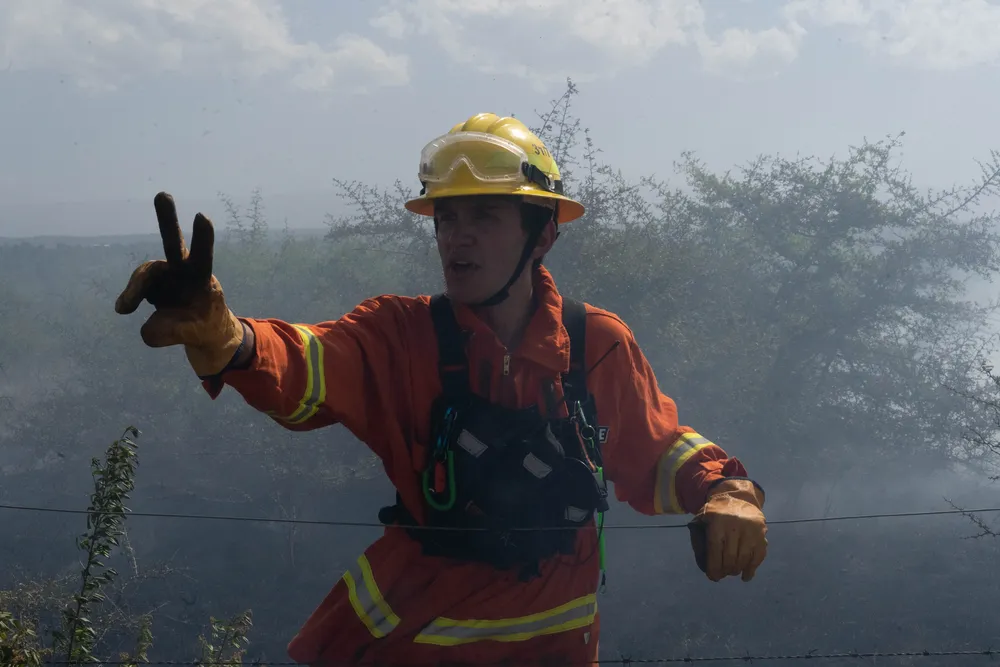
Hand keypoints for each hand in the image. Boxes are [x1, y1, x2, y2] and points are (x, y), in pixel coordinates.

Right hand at [114, 192, 243, 375]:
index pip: (203, 256)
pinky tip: (124, 309)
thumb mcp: (193, 335)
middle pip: (173, 243)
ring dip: (134, 290)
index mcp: (201, 278)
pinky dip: (129, 298)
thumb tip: (144, 329)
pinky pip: (136, 290)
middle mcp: (183, 270)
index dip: (202, 238)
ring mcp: (167, 274)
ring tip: (123, 309)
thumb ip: (170, 333)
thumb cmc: (203, 326)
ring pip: (146, 274)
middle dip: (167, 219)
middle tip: (163, 194)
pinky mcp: (154, 283)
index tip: (202, 216)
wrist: (202, 329)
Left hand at [688, 478, 766, 581]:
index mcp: (717, 523)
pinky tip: (746, 576)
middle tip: (722, 575)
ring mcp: (750, 530)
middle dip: (725, 570)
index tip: (713, 577)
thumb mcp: (702, 518)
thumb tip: (702, 562)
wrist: (738, 497)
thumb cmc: (716, 512)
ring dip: (737, 570)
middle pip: (730, 557)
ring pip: (744, 559)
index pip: (715, 550)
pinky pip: (758, 556)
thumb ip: (698, 537)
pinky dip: (752, 568)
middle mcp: (735, 526)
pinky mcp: (762, 534)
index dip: (714, 567)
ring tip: (731, 572)